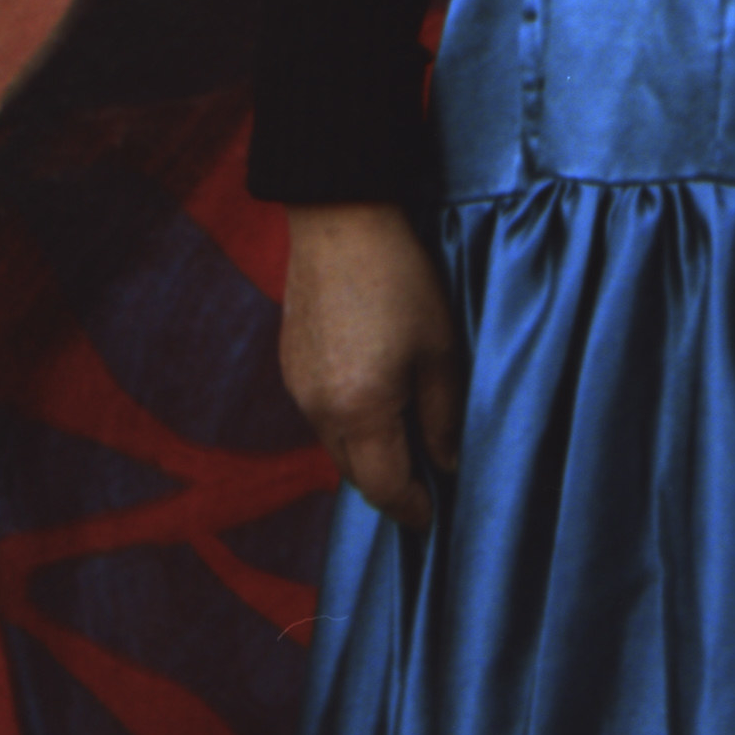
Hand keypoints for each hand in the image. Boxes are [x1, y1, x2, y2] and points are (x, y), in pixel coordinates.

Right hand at [280, 203, 463, 529]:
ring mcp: (297, 389)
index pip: (383, 487)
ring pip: (334, 444)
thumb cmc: (400, 278)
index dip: (411, 507)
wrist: (338, 220)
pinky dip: (347, 420)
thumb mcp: (440, 346)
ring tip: (404, 432)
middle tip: (424, 477)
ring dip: (366, 450)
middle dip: (388, 482)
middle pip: (353, 473)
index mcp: (359, 412)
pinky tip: (373, 395)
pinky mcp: (289, 365)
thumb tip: (445, 461)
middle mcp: (318, 411)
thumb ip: (444, 413)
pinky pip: (319, 414)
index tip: (433, 514)